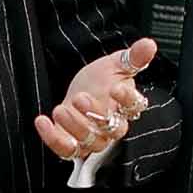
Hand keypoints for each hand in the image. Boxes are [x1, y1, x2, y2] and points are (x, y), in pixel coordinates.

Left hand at [35, 36, 158, 163]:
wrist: (78, 91)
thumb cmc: (100, 81)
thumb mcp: (115, 64)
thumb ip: (133, 57)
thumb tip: (149, 44)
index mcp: (124, 106)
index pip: (133, 106)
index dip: (127, 99)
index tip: (116, 87)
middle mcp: (112, 126)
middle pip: (111, 129)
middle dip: (96, 114)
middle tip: (81, 97)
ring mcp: (93, 138)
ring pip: (89, 141)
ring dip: (74, 126)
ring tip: (60, 109)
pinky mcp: (72, 145)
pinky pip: (65, 149)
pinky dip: (52, 138)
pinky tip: (42, 121)